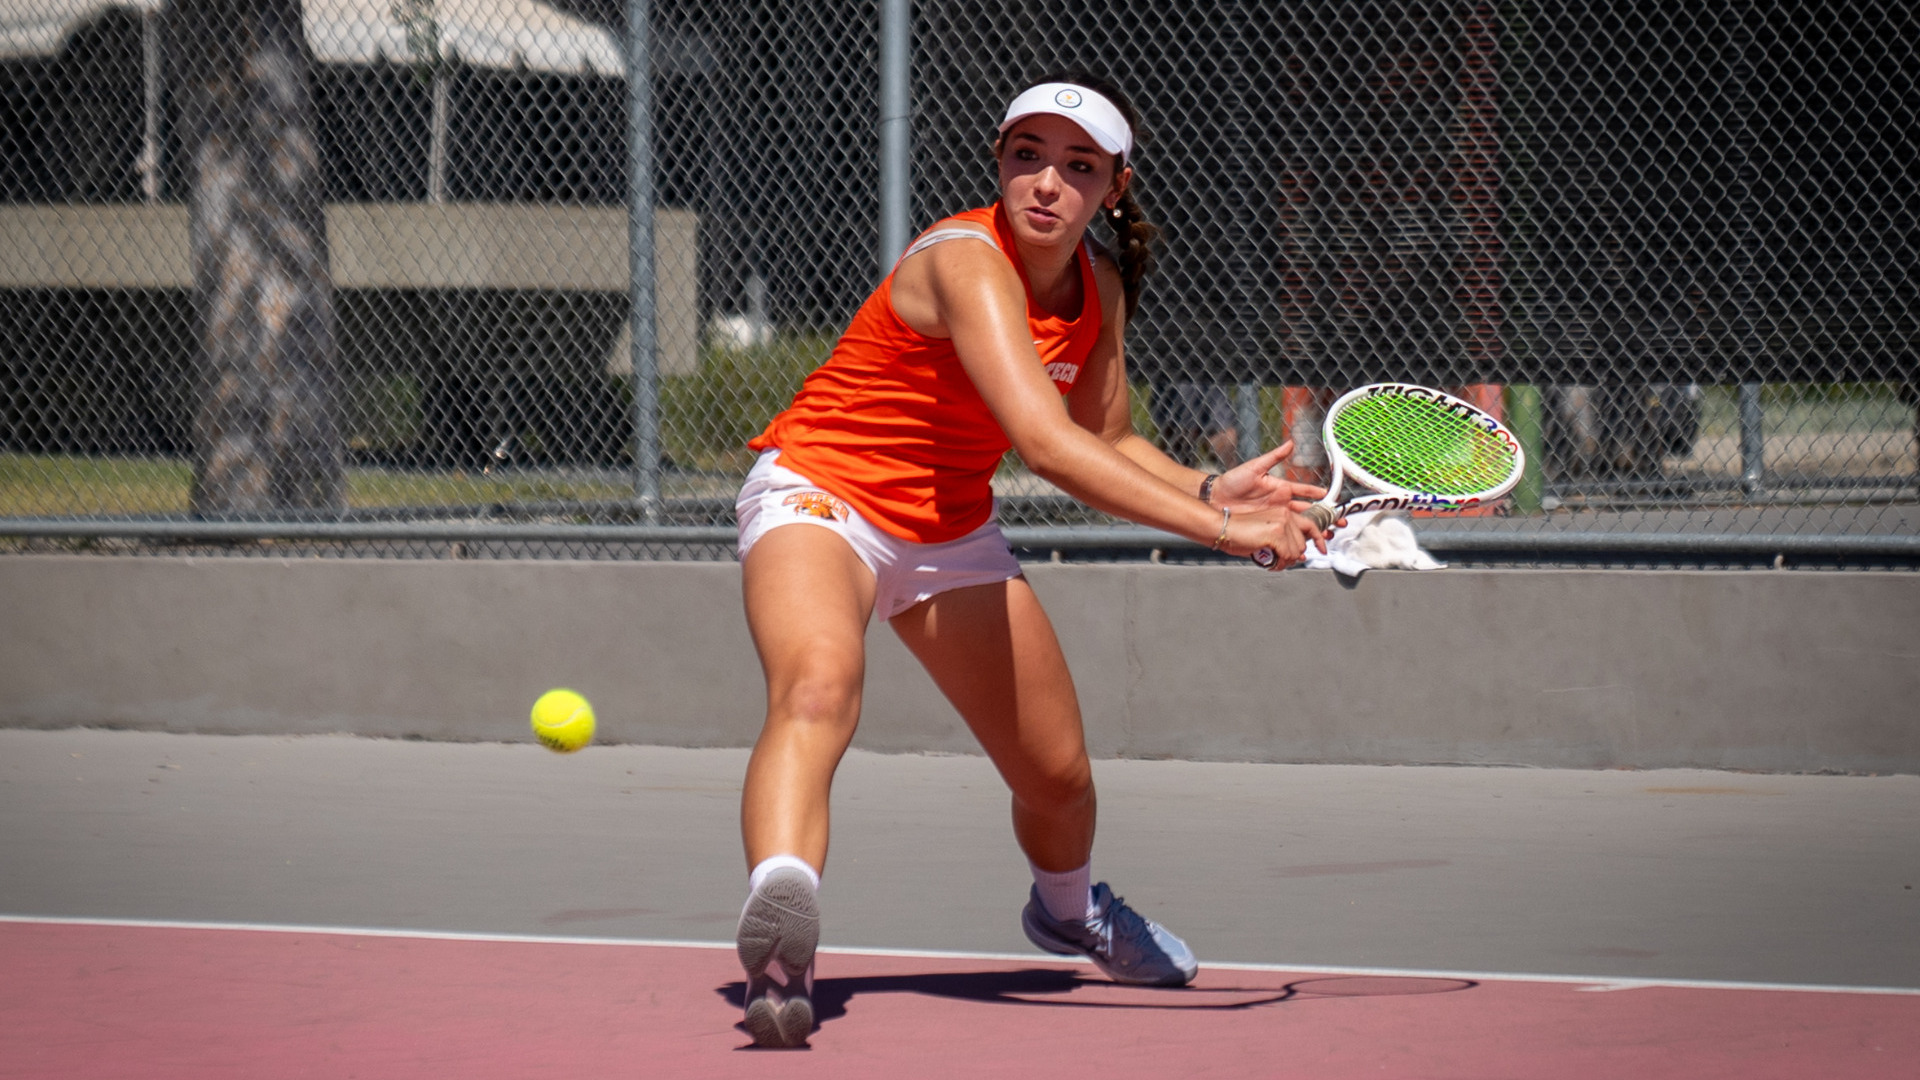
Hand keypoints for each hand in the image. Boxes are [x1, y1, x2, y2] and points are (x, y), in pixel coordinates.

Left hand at [1205, 441, 1335, 562]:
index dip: (1319, 494)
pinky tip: (1304, 547)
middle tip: (1338, 522)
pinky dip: (1295, 540)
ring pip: (1300, 525)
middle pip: (1308, 511)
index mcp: (1281, 488)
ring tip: (1327, 537)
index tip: (1331, 498)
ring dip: (1314, 530)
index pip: (1305, 491)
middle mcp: (1280, 503)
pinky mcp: (1267, 526)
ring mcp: (1275, 516)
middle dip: (1324, 516)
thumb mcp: (1255, 467)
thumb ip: (1274, 457)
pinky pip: (1285, 534)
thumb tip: (1290, 443)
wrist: (1215, 499)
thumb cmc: (1233, 481)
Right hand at [1216, 505, 1329, 569]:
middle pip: (1304, 543)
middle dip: (1293, 555)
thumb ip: (1285, 540)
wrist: (1223, 528)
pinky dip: (1279, 563)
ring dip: (1284, 560)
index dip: (1319, 539)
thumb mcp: (1267, 534)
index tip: (1322, 548)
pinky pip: (1287, 555)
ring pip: (1297, 551)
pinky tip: (1268, 560)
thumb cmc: (1239, 533)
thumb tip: (1298, 555)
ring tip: (1270, 558)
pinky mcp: (1276, 532)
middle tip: (1278, 559)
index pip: (1311, 525)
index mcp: (1284, 512)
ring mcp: (1282, 522)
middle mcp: (1285, 514)